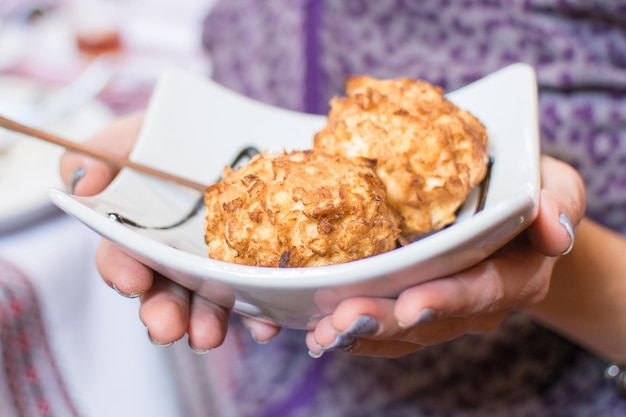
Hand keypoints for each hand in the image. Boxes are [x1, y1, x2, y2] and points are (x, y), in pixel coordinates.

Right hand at [60, 113, 280, 350]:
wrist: (247, 131)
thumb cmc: (181, 134)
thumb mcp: (142, 133)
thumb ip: (106, 152)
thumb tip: (81, 182)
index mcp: (143, 230)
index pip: (122, 257)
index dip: (120, 270)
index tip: (130, 280)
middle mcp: (178, 256)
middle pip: (165, 292)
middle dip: (163, 312)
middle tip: (165, 327)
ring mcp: (218, 264)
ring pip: (208, 303)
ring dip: (205, 323)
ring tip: (206, 335)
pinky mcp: (257, 267)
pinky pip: (258, 297)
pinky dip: (260, 315)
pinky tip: (265, 323)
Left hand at [306, 155, 585, 357]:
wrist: (508, 216)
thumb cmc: (528, 193)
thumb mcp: (555, 185)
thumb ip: (559, 201)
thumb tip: (555, 230)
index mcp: (510, 275)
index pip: (479, 291)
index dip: (446, 300)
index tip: (412, 304)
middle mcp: (469, 300)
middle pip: (426, 321)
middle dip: (384, 321)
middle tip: (343, 319)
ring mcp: (435, 304)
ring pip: (395, 330)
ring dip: (355, 331)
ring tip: (319, 331)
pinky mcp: (404, 299)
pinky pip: (377, 321)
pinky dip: (343, 325)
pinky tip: (309, 326)